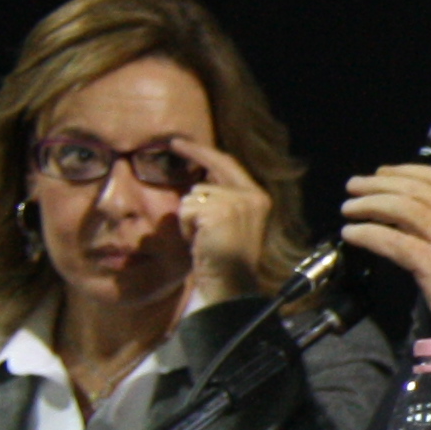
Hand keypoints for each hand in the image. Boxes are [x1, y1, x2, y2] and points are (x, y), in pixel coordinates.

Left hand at [166, 135, 275, 304]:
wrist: (231, 287)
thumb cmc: (224, 261)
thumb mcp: (229, 224)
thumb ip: (221, 200)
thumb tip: (198, 181)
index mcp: (258, 199)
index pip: (228, 165)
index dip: (204, 152)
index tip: (181, 143)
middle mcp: (252, 196)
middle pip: (209, 175)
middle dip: (192, 162)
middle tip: (172, 143)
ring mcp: (237, 202)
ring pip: (194, 195)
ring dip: (189, 218)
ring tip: (202, 239)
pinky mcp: (219, 211)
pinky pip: (187, 209)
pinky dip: (186, 227)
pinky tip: (198, 242)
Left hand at [339, 162, 430, 368]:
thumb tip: (413, 220)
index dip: (406, 171)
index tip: (383, 173)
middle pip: (416, 188)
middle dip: (379, 183)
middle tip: (355, 185)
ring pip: (402, 207)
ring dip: (370, 203)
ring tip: (349, 207)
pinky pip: (393, 240)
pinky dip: (368, 233)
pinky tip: (353, 234)